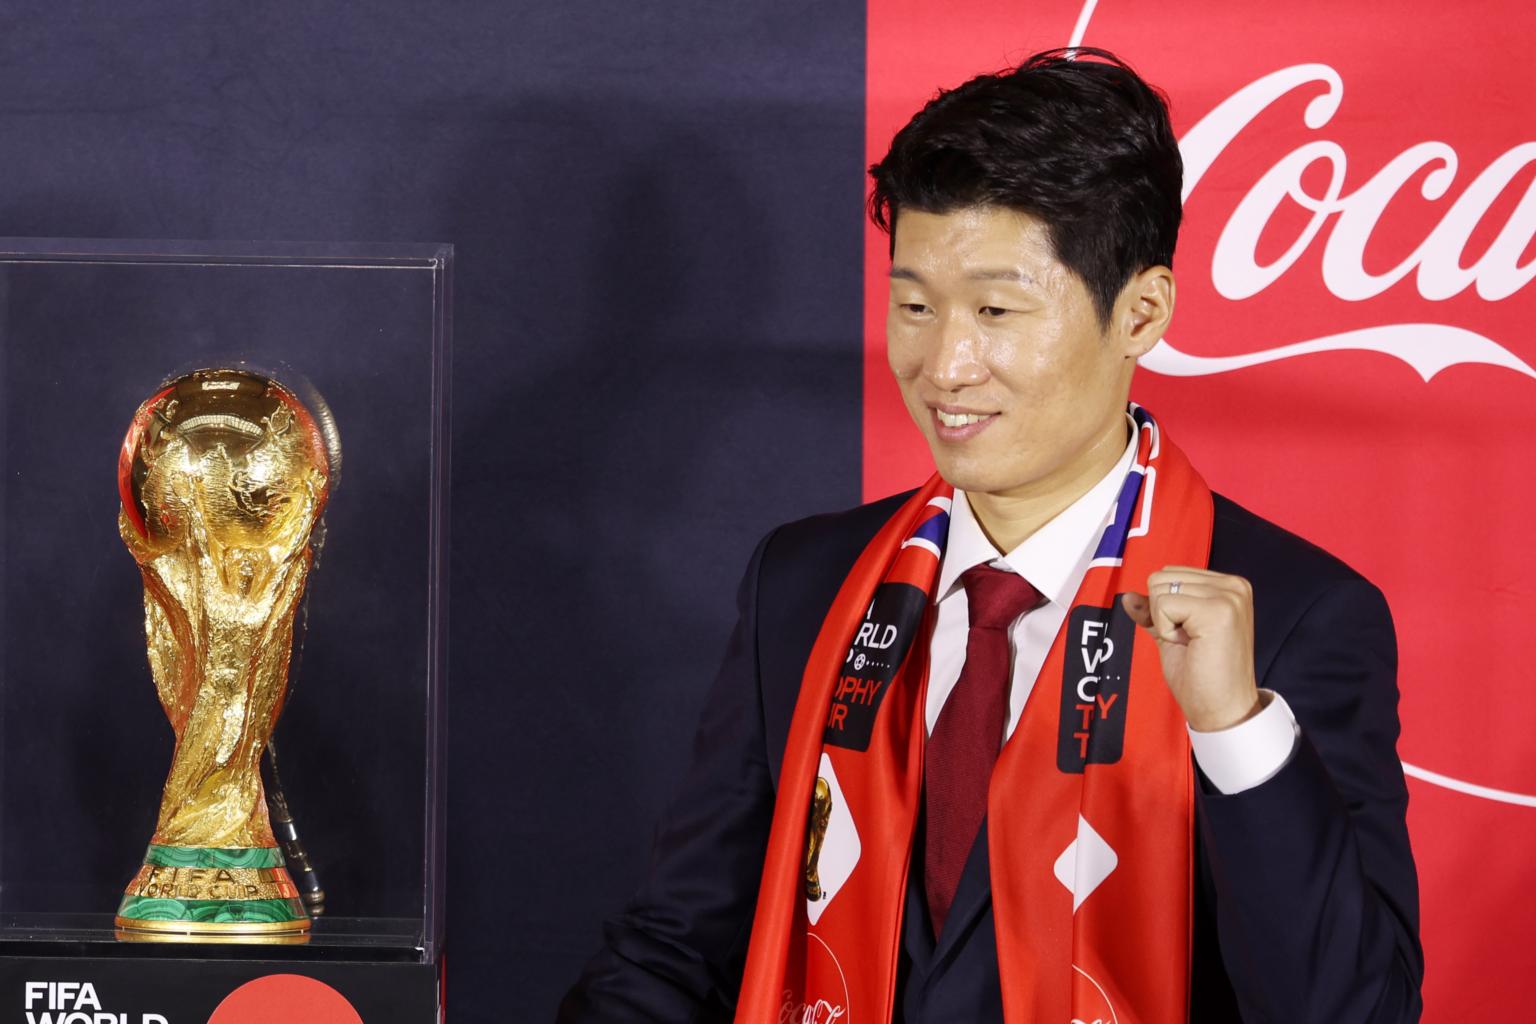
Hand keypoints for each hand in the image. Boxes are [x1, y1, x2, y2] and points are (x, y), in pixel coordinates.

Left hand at [1121, 566, 1262, 731]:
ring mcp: (1229, 596)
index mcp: (1227, 586)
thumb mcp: (1172, 634)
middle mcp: (1233, 586)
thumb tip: (1128, 597)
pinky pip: (1163, 604)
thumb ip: (1152, 611)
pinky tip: (1190, 645)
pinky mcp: (1218, 611)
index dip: (1165, 607)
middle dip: (1164, 613)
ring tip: (1193, 643)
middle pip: (1162, 577)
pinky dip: (1166, 629)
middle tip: (1191, 641)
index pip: (1169, 573)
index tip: (1189, 634)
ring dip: (1166, 622)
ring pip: (1160, 590)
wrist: (1223, 710)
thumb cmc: (1204, 678)